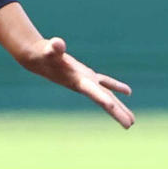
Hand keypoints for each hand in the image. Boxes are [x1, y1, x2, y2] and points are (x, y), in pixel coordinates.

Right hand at [14, 35, 134, 128]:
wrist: (35, 58)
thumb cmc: (43, 54)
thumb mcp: (48, 49)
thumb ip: (54, 47)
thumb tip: (58, 43)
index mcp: (77, 80)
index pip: (92, 91)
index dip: (103, 99)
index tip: (113, 108)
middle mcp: (83, 84)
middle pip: (103, 99)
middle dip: (116, 112)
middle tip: (130, 125)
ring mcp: (85, 80)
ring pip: (106, 94)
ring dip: (119, 107)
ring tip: (131, 121)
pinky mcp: (85, 74)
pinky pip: (104, 82)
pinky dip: (115, 86)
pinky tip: (128, 92)